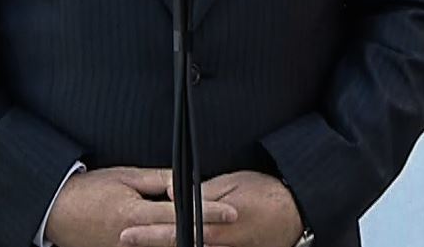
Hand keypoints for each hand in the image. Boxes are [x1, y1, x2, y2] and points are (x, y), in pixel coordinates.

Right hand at [44, 167, 238, 246]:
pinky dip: (168, 244)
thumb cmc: (91, 190)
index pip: (180, 213)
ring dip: (189, 241)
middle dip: (207, 234)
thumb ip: (158, 181)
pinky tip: (185, 239)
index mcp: (134, 214)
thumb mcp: (125, 177)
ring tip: (215, 237)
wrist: (58, 211)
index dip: (208, 212)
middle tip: (232, 229)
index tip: (232, 212)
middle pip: (178, 237)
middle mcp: (133, 239)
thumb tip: (184, 182)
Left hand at [119, 170, 301, 246]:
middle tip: (125, 240)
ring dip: (171, 245)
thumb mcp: (231, 184)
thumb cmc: (264, 192)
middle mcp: (220, 245)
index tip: (127, 233)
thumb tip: (170, 192)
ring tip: (146, 242)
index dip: (148, 234)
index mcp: (215, 225)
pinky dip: (192, 245)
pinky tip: (181, 241)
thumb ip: (199, 192)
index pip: (174, 231)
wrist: (298, 211)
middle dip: (151, 243)